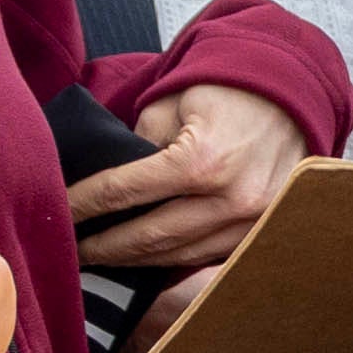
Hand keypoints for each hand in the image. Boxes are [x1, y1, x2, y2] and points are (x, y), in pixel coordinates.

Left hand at [70, 80, 307, 271]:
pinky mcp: (260, 233)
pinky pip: (206, 257)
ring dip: (133, 262)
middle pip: (147, 238)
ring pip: (176, 256)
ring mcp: (250, 223)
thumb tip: (107, 185)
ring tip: (101, 258)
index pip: (124, 193)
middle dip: (102, 247)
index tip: (59, 215)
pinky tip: (144, 258)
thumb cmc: (228, 90)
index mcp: (202, 161)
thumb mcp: (173, 101)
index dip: (84, 206)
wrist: (292, 95)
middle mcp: (230, 200)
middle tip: (71, 251)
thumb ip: (138, 143)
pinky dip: (171, 260)